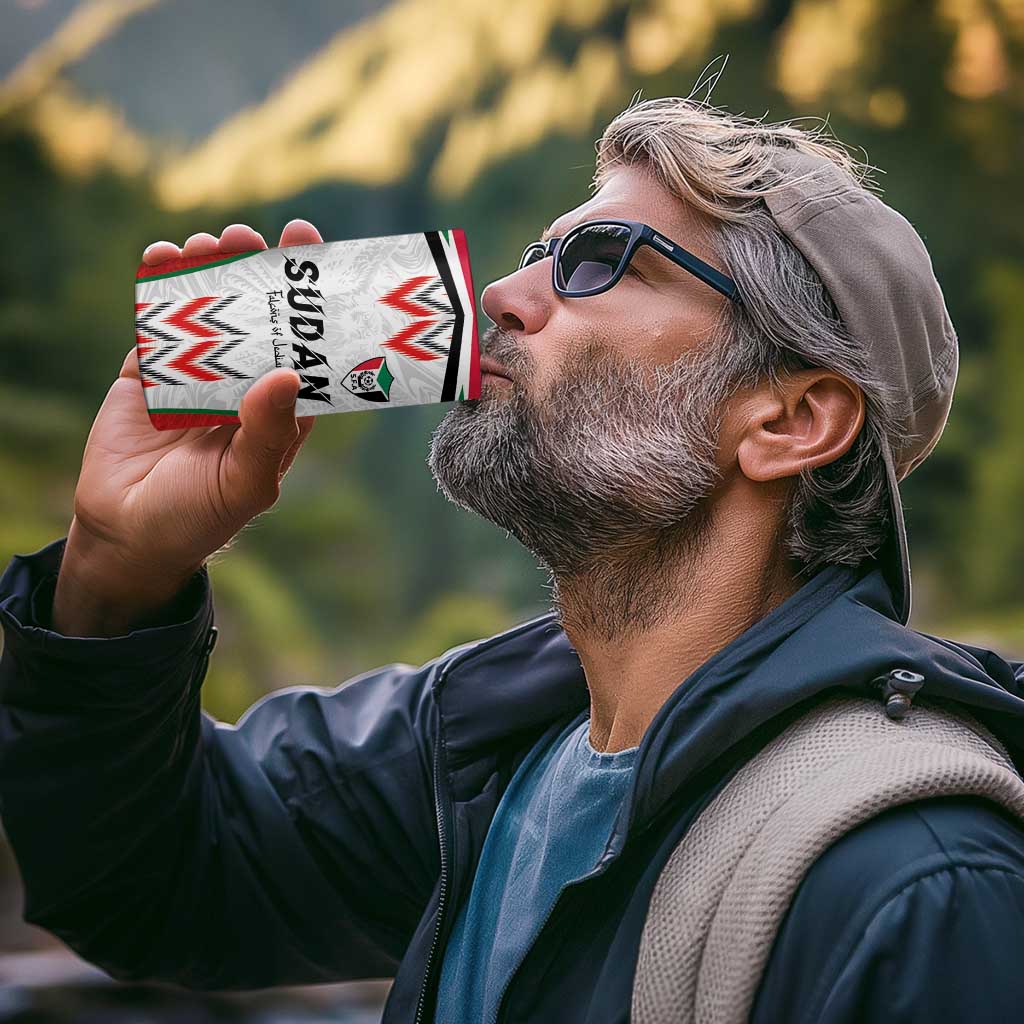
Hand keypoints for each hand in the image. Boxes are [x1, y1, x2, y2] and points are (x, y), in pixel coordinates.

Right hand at [52, 220, 323, 635]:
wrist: (127, 534)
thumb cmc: (200, 517)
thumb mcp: (245, 482)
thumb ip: (267, 433)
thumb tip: (287, 375)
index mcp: (279, 409)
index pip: (304, 347)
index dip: (310, 302)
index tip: (311, 253)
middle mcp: (244, 385)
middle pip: (258, 317)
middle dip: (256, 272)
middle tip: (251, 236)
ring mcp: (196, 375)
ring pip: (209, 312)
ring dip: (209, 272)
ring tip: (208, 243)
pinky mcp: (149, 373)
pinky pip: (158, 324)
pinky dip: (158, 289)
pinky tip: (162, 258)